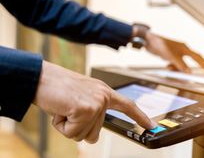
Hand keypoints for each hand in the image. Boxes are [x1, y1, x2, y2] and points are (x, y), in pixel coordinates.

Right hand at [33, 61, 154, 142]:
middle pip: (96, 133)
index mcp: (104, 92)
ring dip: (69, 126)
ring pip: (84, 135)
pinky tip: (60, 110)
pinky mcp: (86, 109)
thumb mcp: (81, 98)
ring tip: (64, 108)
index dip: (140, 117)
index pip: (128, 106)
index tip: (151, 126)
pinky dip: (62, 126)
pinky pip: (73, 133)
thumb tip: (94, 136)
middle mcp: (103, 96)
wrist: (41, 78)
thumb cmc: (58, 88)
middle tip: (68, 110)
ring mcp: (96, 103)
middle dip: (78, 128)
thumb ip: (93, 112)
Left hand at [144, 32, 203, 72]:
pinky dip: (173, 67)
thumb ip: (180, 65)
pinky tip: (168, 66)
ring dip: (178, 68)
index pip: (198, 57)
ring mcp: (176, 52)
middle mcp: (182, 50)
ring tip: (172, 68)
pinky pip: (175, 63)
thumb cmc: (160, 44)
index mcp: (184, 48)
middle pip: (193, 60)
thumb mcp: (171, 57)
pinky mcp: (170, 55)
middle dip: (196, 67)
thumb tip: (189, 72)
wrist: (148, 41)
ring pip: (182, 64)